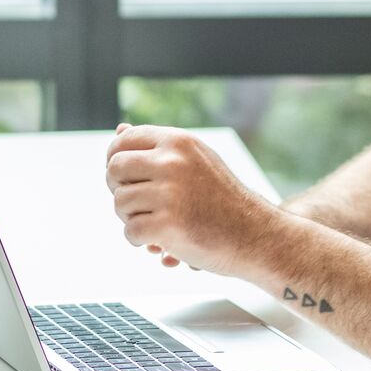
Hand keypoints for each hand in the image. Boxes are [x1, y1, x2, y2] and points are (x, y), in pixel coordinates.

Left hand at [105, 124, 276, 279]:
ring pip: (119, 202)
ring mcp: (170, 194)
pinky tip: (160, 241)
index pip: (123, 141)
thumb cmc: (223, 200)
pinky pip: (130, 232)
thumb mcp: (195, 160)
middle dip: (118, 189)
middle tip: (136, 203)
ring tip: (154, 221)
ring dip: (131, 218)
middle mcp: (172, 163)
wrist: (257, 236)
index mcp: (178, 142)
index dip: (115, 159)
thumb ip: (158, 147)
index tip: (123, 176)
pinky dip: (140, 241)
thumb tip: (119, 128)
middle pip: (114, 169)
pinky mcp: (168, 226)